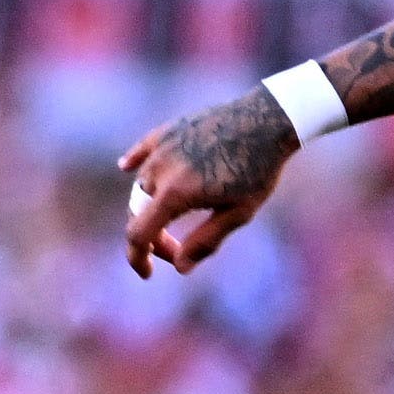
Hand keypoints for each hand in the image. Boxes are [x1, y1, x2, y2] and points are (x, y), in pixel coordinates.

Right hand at [119, 92, 300, 278]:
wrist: (266, 120)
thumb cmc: (259, 170)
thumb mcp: (238, 213)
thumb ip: (206, 241)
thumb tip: (180, 267)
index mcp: (175, 194)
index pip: (139, 234)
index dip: (138, 258)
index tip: (147, 274)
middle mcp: (159, 170)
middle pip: (138, 212)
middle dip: (154, 237)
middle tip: (179, 250)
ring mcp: (160, 148)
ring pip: (142, 185)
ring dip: (150, 206)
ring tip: (171, 218)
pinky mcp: (166, 131)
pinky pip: (141, 151)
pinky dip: (134, 165)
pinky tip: (126, 169)